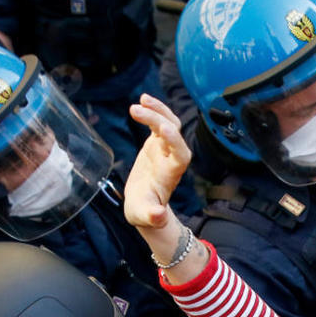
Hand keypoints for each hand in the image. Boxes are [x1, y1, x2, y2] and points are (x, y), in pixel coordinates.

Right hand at [125, 94, 191, 230]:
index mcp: (172, 173)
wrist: (144, 206)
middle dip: (156, 119)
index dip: (174, 140)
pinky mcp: (157, 143)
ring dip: (157, 110)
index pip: (180, 153)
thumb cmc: (144, 211)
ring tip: (141, 100)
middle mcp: (173, 157)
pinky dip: (152, 111)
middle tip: (135, 110)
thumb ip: (153, 216)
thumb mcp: (145, 216)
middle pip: (172, 132)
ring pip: (168, 122)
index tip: (162, 129)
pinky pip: (159, 122)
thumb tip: (158, 216)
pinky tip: (142, 101)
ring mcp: (166, 148)